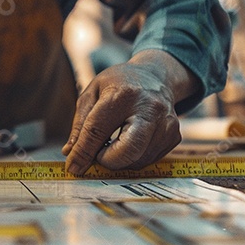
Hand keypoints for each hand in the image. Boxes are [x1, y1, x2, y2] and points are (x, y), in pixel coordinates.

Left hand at [62, 52, 191, 175]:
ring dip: (119, 160)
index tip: (73, 167)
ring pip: (138, 161)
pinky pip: (149, 160)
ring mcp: (166, 124)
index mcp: (123, 95)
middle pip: (128, 151)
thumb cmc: (119, 85)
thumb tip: (71, 154)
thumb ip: (81, 125)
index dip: (83, 152)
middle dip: (107, 161)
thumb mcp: (92, 93)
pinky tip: (129, 141)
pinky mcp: (174, 136)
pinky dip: (134, 158)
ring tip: (114, 143)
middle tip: (98, 156)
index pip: (98, 130)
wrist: (156, 77)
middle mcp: (149, 109)